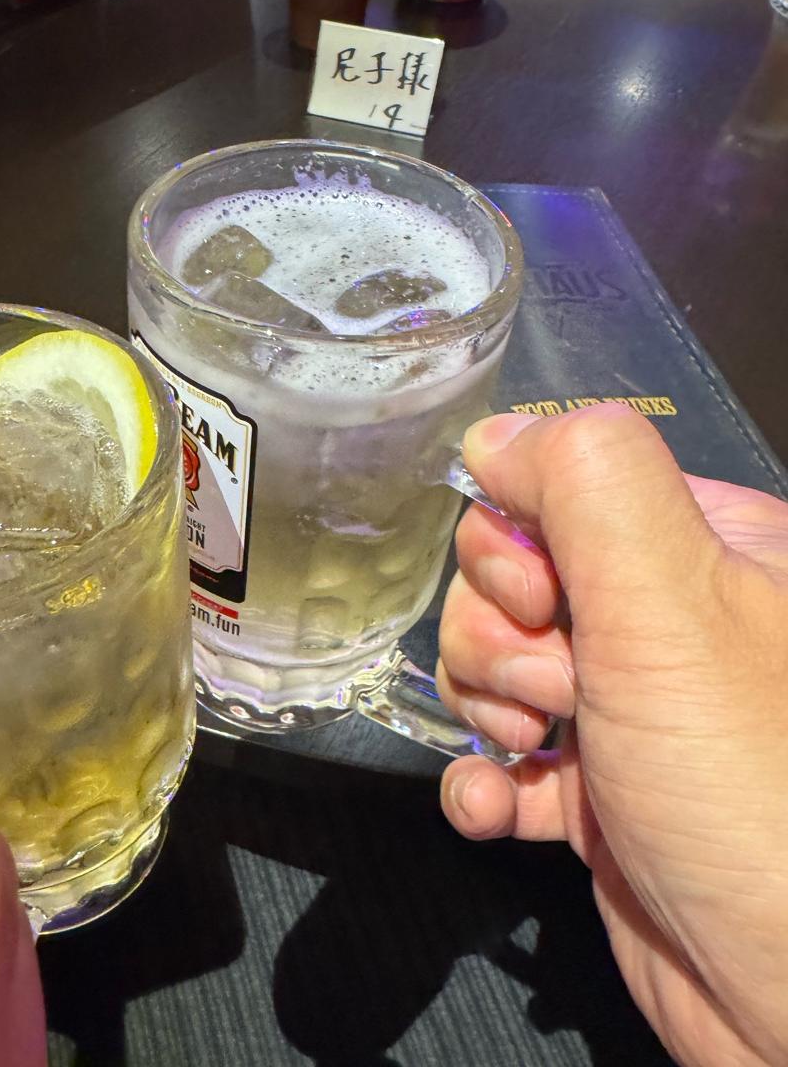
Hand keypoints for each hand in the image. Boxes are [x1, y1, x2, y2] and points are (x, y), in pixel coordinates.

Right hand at [437, 404, 787, 1066]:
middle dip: (504, 640)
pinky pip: (499, 757)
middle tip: (560, 692)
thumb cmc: (753, 795)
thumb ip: (588, 487)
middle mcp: (665, 622)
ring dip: (493, 709)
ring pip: (493, 667)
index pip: (554, 491)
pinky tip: (497, 806)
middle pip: (510, 582)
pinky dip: (484, 780)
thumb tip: (498, 432)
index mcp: (703, 550)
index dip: (518, 544)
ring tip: (543, 751)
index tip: (544, 604)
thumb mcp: (674, 606)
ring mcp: (626, 709)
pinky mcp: (595, 791)